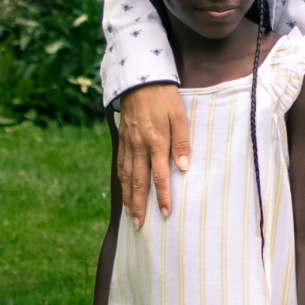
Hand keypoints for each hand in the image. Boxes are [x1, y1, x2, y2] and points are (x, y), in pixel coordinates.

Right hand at [116, 82, 190, 225]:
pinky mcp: (122, 139)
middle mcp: (138, 146)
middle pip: (138, 182)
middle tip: (139, 225)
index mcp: (156, 142)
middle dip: (139, 205)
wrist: (139, 79)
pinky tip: (123, 189)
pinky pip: (120, 164)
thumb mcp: (180, 116)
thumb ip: (181, 142)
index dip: (161, 196)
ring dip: (128, 197)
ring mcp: (127, 143)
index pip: (159, 176)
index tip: (164, 213)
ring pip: (126, 176)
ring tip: (130, 214)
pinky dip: (121, 180)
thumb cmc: (165, 97)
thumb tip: (184, 168)